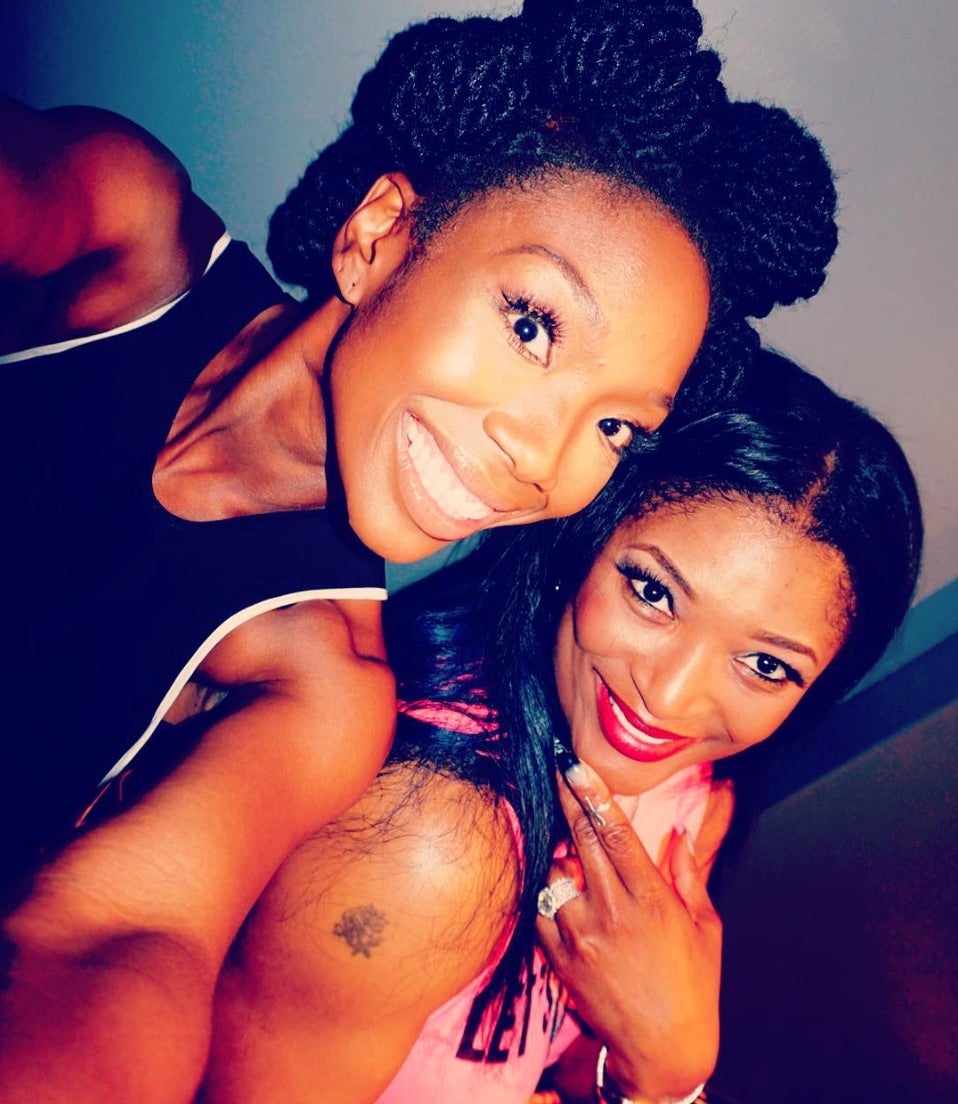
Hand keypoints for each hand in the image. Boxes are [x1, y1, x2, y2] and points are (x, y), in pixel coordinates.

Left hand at [535, 757, 733, 1103]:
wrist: (663, 1052)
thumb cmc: (692, 988)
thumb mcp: (705, 927)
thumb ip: (690, 874)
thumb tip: (682, 832)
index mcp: (651, 899)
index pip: (612, 831)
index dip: (590, 791)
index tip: (574, 762)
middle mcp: (611, 912)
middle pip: (578, 838)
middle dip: (566, 797)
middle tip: (557, 766)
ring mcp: (580, 936)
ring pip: (554, 870)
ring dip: (560, 851)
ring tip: (568, 845)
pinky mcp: (559, 959)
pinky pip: (539, 908)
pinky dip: (546, 890)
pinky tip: (559, 885)